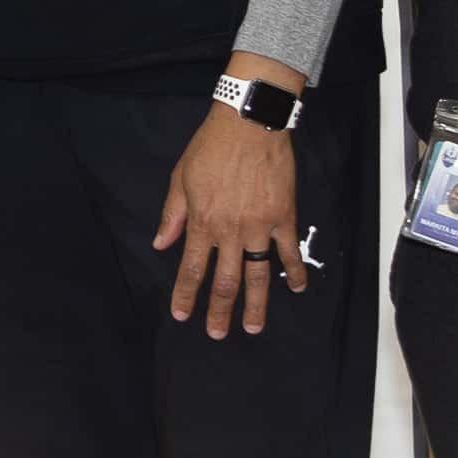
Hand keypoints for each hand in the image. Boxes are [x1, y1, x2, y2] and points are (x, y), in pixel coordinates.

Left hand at [156, 105, 307, 336]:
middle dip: (219, 311)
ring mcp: (259, 226)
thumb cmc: (211, 147)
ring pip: (257, 275)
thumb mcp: (180, 178)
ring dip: (255, 305)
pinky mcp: (283, 217)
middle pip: (224, 280)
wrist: (249, 123)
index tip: (183, 315)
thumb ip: (173, 215)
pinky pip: (288, 251)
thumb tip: (162, 245)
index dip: (186, 295)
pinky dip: (293, 272)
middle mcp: (230, 230)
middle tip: (217, 334)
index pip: (192, 268)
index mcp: (202, 222)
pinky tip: (295, 289)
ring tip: (253, 327)